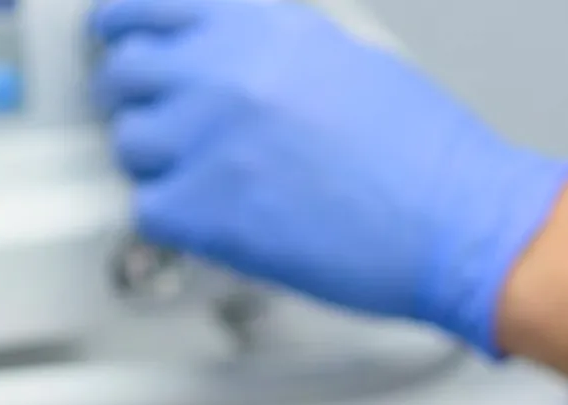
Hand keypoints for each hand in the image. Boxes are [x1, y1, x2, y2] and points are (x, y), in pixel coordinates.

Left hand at [90, 0, 567, 353]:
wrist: (457, 221)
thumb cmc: (421, 150)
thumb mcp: (341, 53)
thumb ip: (263, 44)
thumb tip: (211, 48)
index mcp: (257, 25)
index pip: (146, 8)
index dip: (119, 25)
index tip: (110, 35)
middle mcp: (221, 72)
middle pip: (121, 75)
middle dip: (134, 98)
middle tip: (162, 119)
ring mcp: (203, 140)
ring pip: (127, 144)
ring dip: (158, 161)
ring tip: (214, 175)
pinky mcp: (197, 208)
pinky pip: (145, 207)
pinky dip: (174, 218)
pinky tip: (220, 214)